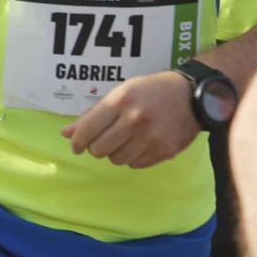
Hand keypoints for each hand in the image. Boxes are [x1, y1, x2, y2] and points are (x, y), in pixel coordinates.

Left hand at [62, 71, 200, 168]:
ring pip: (117, 160)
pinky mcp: (164, 152)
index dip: (78, 142)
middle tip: (103, 141)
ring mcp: (151, 137)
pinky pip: (135, 165)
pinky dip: (133, 158)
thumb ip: (93, 114)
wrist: (191, 96)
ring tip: (125, 140)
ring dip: (116, 153)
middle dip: (97, 148)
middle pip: (99, 150)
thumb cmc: (150, 91)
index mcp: (121, 100)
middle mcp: (134, 119)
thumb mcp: (121, 93)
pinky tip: (140, 144)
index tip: (76, 146)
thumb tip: (66, 134)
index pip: (88, 129)